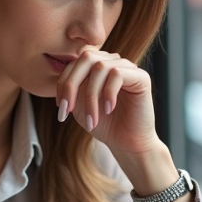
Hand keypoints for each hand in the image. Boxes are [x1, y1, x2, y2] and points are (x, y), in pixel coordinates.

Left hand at [55, 48, 185, 201]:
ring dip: (90, 96)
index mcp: (97, 66)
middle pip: (86, 58)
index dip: (63, 84)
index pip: (75, 63)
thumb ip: (71, 88)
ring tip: (91, 120)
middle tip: (67, 110)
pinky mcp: (141, 76)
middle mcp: (112, 61)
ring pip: (100, 67)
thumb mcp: (79, 105)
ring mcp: (128, 67)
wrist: (127, 143)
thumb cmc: (104, 124)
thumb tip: (60, 78)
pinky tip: (109, 110)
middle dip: (72, 85)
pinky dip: (108, 93)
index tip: (60, 109)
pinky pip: (117, 74)